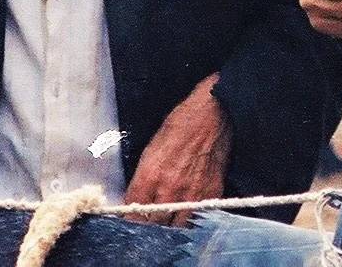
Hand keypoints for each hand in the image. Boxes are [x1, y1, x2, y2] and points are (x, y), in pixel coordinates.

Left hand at [123, 74, 230, 224]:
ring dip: (167, 229)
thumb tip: (135, 199)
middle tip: (145, 227)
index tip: (127, 224)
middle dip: (147, 228)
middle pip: (153, 226)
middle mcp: (170, 188)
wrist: (214, 113)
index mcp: (150, 174)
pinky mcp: (211, 194)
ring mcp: (192, 194)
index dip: (128, 221)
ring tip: (164, 225)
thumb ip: (143, 178)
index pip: (133, 212)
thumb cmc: (181, 124)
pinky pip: (196, 219)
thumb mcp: (152, 148)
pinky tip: (184, 217)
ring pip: (175, 228)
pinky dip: (188, 221)